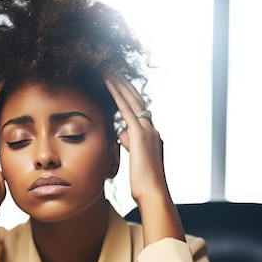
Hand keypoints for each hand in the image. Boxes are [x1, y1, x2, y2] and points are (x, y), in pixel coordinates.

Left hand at [106, 79, 165, 204]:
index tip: (121, 84)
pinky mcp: (140, 135)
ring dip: (120, 84)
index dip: (130, 96)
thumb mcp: (135, 158)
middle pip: (137, 100)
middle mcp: (152, 129)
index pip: (140, 110)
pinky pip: (126, 110)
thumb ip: (129, 142)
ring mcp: (147, 130)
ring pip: (132, 100)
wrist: (153, 192)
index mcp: (152, 135)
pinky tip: (108, 84)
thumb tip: (120, 131)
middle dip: (126, 84)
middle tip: (115, 69)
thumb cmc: (143, 182)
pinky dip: (117, 95)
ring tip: (109, 70)